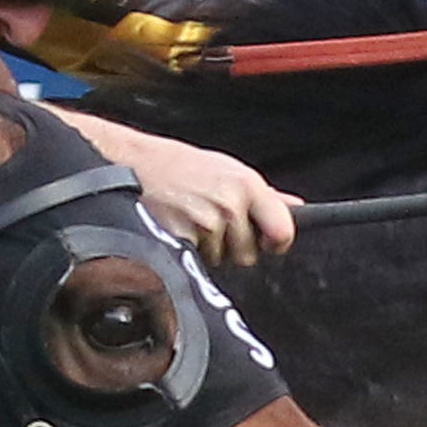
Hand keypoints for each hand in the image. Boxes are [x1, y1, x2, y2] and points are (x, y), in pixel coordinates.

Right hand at [50, 107, 298, 265]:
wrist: (130, 163)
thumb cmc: (178, 166)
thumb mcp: (226, 170)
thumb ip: (264, 195)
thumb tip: (296, 207)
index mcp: (247, 184)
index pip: (283, 231)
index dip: (276, 242)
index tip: (268, 242)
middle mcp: (230, 203)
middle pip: (249, 254)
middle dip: (233, 247)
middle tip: (209, 222)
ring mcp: (207, 223)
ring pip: (222, 262)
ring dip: (207, 250)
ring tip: (189, 221)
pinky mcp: (183, 239)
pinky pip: (197, 263)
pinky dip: (187, 253)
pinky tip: (176, 230)